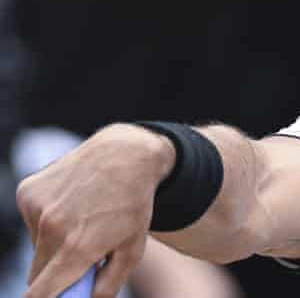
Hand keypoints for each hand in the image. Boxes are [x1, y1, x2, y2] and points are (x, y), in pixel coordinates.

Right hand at [16, 124, 174, 297]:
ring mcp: (37, 207)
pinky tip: (71, 203)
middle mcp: (52, 228)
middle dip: (55, 275)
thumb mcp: (133, 249)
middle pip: (37, 274)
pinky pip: (32, 222)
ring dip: (52, 245)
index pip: (40, 295)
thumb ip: (108, 285)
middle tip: (81, 259)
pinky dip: (46, 221)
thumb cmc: (134, 203)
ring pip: (36, 247)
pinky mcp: (27, 192)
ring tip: (82, 222)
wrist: (125, 154)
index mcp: (78, 247)